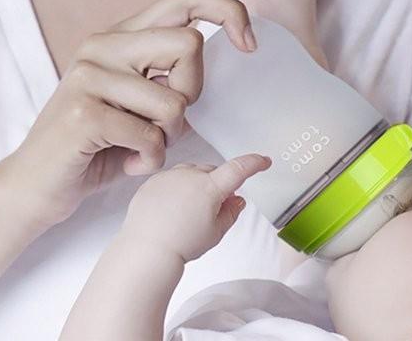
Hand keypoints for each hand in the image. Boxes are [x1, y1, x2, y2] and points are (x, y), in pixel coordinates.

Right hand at [0, 0, 256, 226]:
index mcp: (119, 36)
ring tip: (138, 146)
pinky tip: (126, 162)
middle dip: (193, 92)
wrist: (35, 186)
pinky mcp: (83, 114)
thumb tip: (231, 50)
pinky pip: (151, 137)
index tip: (249, 45)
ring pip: (174, 101)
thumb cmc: (97, 145)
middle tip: (165, 121)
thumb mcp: (138, 100)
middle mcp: (101, 46)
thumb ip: (169, 74)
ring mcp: (88, 77)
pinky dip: (149, 160)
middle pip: (189, 44)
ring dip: (168, 138)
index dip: (228, 12)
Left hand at [118, 154, 272, 261]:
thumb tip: (236, 199)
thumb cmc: (182, 243)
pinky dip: (176, 189)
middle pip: (212, 172)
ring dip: (196, 185)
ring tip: (188, 211)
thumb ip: (232, 211)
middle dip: (217, 185)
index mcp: (209, 187)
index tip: (264, 161)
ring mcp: (169, 177)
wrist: (148, 249)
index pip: (238, 169)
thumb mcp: (217, 232)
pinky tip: (172, 210)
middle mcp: (189, 176)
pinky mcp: (152, 182)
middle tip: (213, 208)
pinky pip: (171, 179)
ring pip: (191, 173)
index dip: (255, 163)